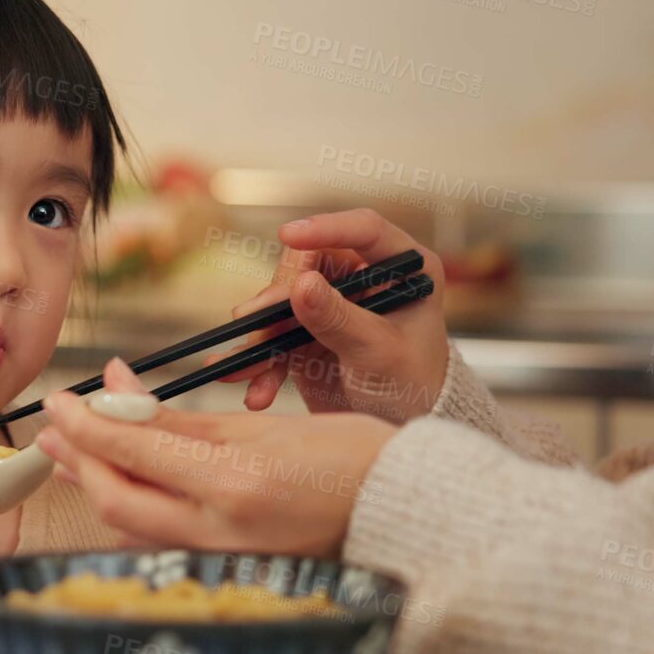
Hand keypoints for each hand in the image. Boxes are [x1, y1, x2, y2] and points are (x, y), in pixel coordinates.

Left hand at [37, 359, 395, 555]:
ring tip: (76, 452)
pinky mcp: (229, 574)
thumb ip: (182, 419)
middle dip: (78, 460)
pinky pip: (162, 543)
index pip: (132, 449)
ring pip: (132, 527)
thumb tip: (116, 388)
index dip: (85, 423)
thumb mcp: (264, 427)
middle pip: (116, 498)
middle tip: (54, 428)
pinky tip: (124, 487)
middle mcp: (221, 531)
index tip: (59, 400)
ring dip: (99, 486)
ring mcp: (224, 561)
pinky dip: (134, 512)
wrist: (408, 514)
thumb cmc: (349, 458)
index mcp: (233, 483)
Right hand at [209, 209, 449, 423]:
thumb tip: (301, 284)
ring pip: (282, 301)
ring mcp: (333, 303)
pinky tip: (255, 390)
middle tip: (253, 322)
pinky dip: (261, 363)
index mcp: (403, 268)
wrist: (402, 425)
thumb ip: (340, 319)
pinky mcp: (307, 331)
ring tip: (241, 367)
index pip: (365, 230)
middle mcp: (366, 278)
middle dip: (277, 297)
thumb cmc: (413, 384)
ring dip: (260, 336)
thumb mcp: (379, 352)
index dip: (326, 228)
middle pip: (309, 264)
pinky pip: (274, 338)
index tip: (287, 234)